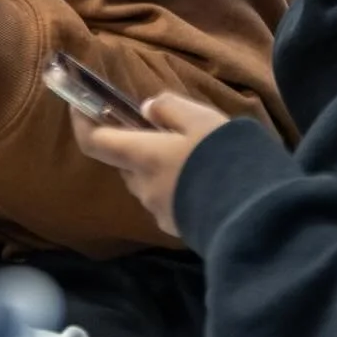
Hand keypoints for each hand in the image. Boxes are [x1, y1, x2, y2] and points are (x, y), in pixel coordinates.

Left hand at [71, 93, 228, 236]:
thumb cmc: (224, 157)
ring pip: (147, 182)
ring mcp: (160, 211)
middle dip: (136, 146)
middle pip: (125, 163)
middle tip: (164, 131)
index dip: (81, 122)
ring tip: (193, 154)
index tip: (79, 107)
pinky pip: (167, 201)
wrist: (258, 215)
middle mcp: (143, 186)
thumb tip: (145, 110)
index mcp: (142, 156)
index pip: (94, 141)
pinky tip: (203, 180)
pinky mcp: (179, 229)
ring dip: (157, 167)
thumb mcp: (200, 118)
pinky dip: (175, 186)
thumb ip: (169, 108)